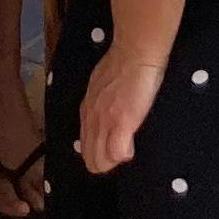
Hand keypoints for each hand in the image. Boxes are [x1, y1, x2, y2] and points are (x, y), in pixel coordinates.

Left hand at [76, 42, 168, 173]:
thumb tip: (106, 114)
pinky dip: (125, 154)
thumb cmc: (122, 66)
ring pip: (101, 160)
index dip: (99, 153)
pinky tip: (132, 146)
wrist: (133, 54)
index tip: (112, 149)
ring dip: (115, 160)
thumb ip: (99, 103)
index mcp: (87, 111)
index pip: (85, 146)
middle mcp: (91, 119)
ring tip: (126, 148)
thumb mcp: (100, 87)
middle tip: (121, 151)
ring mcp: (105, 122)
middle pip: (91, 159)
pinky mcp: (121, 123)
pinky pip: (118, 153)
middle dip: (105, 163)